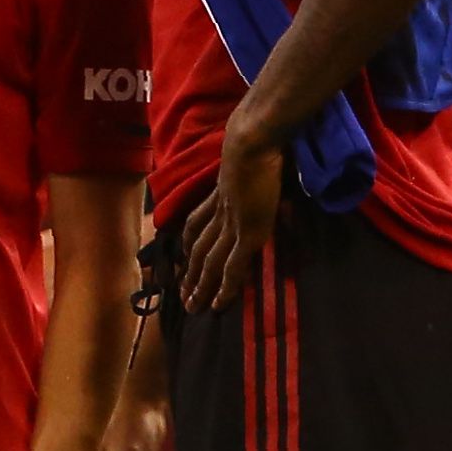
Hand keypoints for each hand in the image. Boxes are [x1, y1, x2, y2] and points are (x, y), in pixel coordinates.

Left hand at [179, 121, 286, 311]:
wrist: (252, 143)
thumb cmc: (256, 143)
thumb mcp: (250, 159)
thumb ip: (254, 169)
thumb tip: (269, 165)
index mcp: (218, 197)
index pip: (196, 225)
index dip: (188, 243)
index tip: (182, 259)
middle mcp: (219, 214)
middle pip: (198, 249)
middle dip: (190, 273)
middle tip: (182, 295)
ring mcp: (231, 225)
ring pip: (210, 263)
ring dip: (201, 286)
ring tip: (194, 307)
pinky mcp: (246, 233)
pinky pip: (234, 266)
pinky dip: (227, 286)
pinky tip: (220, 304)